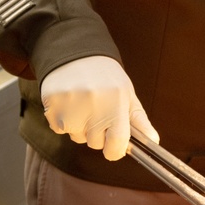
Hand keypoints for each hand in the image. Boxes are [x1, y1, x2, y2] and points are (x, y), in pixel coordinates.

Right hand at [40, 55, 157, 160]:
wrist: (76, 54)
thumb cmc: (106, 77)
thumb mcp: (127, 94)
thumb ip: (139, 120)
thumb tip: (153, 141)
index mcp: (116, 104)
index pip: (116, 144)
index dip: (116, 150)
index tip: (115, 146)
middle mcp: (93, 107)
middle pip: (95, 143)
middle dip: (98, 133)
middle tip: (98, 109)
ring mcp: (70, 109)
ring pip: (77, 138)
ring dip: (80, 126)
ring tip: (83, 102)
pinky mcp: (51, 109)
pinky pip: (59, 129)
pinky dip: (63, 120)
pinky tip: (69, 102)